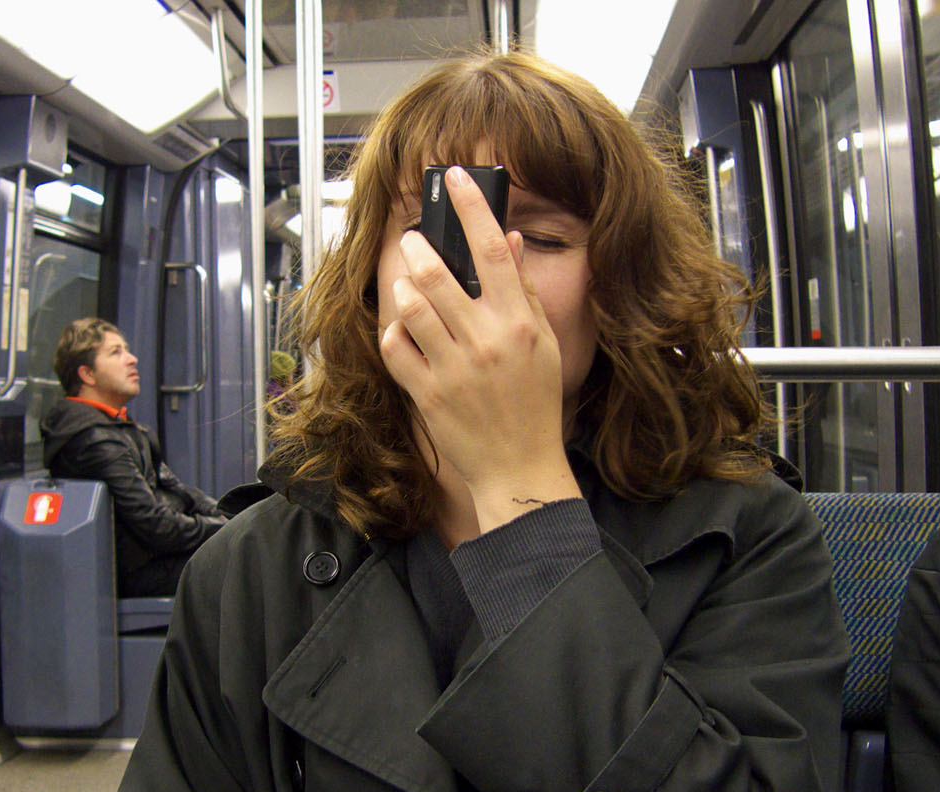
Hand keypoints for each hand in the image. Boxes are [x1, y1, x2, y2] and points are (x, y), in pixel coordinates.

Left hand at [379, 166, 579, 531]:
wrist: (520, 467)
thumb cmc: (534, 403)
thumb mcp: (545, 343)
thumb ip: (524, 291)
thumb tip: (510, 241)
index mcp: (520, 323)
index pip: (494, 248)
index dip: (471, 206)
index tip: (454, 177)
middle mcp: (487, 341)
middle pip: (438, 275)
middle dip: (419, 248)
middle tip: (413, 241)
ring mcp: (454, 369)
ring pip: (411, 307)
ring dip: (403, 286)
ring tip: (407, 282)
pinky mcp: (428, 395)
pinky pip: (395, 349)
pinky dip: (394, 333)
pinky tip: (403, 332)